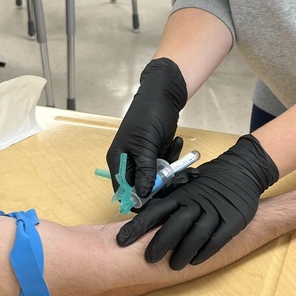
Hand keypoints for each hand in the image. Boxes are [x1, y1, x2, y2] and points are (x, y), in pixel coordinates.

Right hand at [106, 58, 186, 198]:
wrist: (164, 95)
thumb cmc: (149, 115)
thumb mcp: (146, 146)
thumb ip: (145, 171)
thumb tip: (142, 195)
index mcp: (118, 160)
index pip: (123, 190)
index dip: (137, 198)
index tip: (156, 200)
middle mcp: (128, 161)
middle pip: (142, 185)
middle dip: (159, 182)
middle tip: (173, 175)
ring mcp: (143, 157)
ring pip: (157, 177)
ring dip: (169, 168)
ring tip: (176, 149)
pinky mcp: (156, 153)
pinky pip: (165, 165)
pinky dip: (173, 157)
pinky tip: (176, 141)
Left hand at [116, 134, 278, 269]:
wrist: (241, 172)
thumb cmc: (208, 183)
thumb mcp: (186, 187)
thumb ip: (169, 200)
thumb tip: (143, 213)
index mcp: (182, 195)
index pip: (156, 211)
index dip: (139, 226)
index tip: (122, 240)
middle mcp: (196, 203)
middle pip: (175, 224)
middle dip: (160, 243)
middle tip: (149, 259)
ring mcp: (215, 212)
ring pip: (196, 235)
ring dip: (183, 252)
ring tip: (174, 266)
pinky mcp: (232, 221)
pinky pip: (217, 240)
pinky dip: (205, 251)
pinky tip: (195, 261)